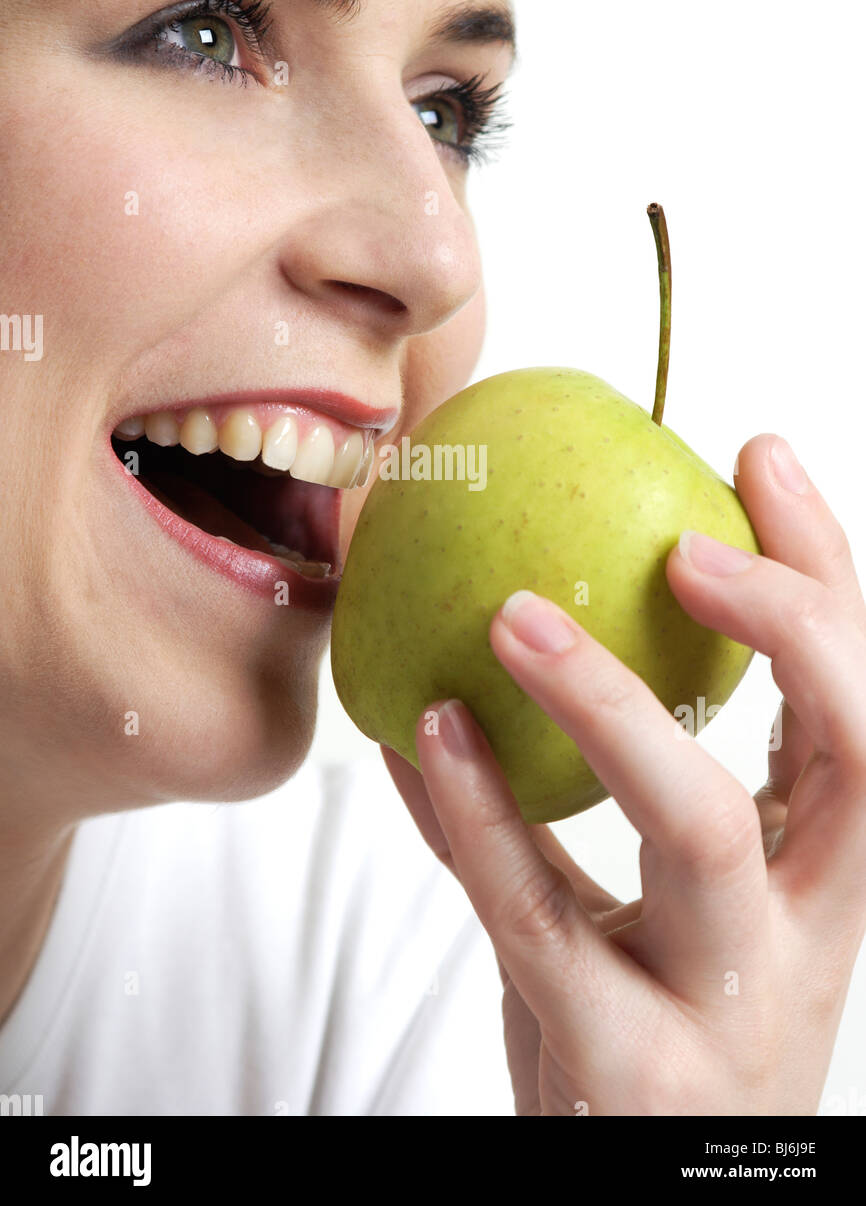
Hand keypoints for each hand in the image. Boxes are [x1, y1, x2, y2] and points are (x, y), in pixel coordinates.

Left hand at [381, 433, 865, 1114]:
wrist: (652, 1185)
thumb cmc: (669, 1009)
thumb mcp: (694, 893)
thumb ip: (645, 768)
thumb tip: (554, 593)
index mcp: (833, 870)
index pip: (865, 699)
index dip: (827, 573)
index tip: (758, 458)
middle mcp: (808, 930)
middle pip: (852, 752)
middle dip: (787, 625)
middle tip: (683, 543)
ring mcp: (724, 1002)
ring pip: (695, 829)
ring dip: (604, 702)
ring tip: (512, 615)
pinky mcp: (620, 1061)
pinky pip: (535, 907)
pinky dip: (472, 809)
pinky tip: (425, 732)